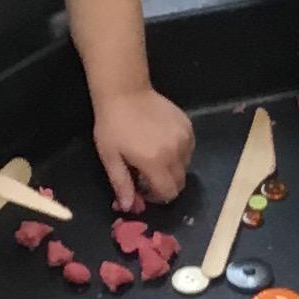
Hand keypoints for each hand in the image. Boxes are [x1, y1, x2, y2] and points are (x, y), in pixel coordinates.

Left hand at [92, 86, 196, 212]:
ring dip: (172, 169)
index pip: (168, 192)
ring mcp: (185, 138)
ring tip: (154, 157)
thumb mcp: (110, 157)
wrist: (125, 91)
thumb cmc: (112, 125)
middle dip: (165, 184)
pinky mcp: (188, 126)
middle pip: (180, 182)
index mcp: (155, 162)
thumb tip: (128, 208)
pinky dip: (179, 153)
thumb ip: (121, 184)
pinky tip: (162, 143)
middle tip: (147, 175)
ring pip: (186, 166)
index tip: (143, 189)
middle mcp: (175, 152)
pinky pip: (189, 149)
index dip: (157, 196)